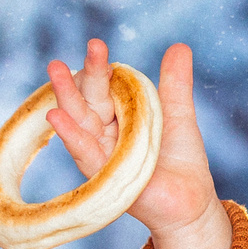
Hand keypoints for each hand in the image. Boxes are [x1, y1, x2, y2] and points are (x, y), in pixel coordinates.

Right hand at [45, 39, 231, 248]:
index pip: (104, 88)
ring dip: (66, 98)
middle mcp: (104, 135)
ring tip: (55, 71)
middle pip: (87, 102)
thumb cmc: (181, 160)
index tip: (96, 44)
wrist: (192, 203)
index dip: (100, 68)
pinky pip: (87, 154)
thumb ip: (175, 83)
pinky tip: (56, 116)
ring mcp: (102, 156)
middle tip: (69, 52)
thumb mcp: (177, 114)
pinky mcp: (106, 177)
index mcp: (118, 117)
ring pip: (80, 123)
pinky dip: (72, 135)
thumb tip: (180, 45)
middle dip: (79, 77)